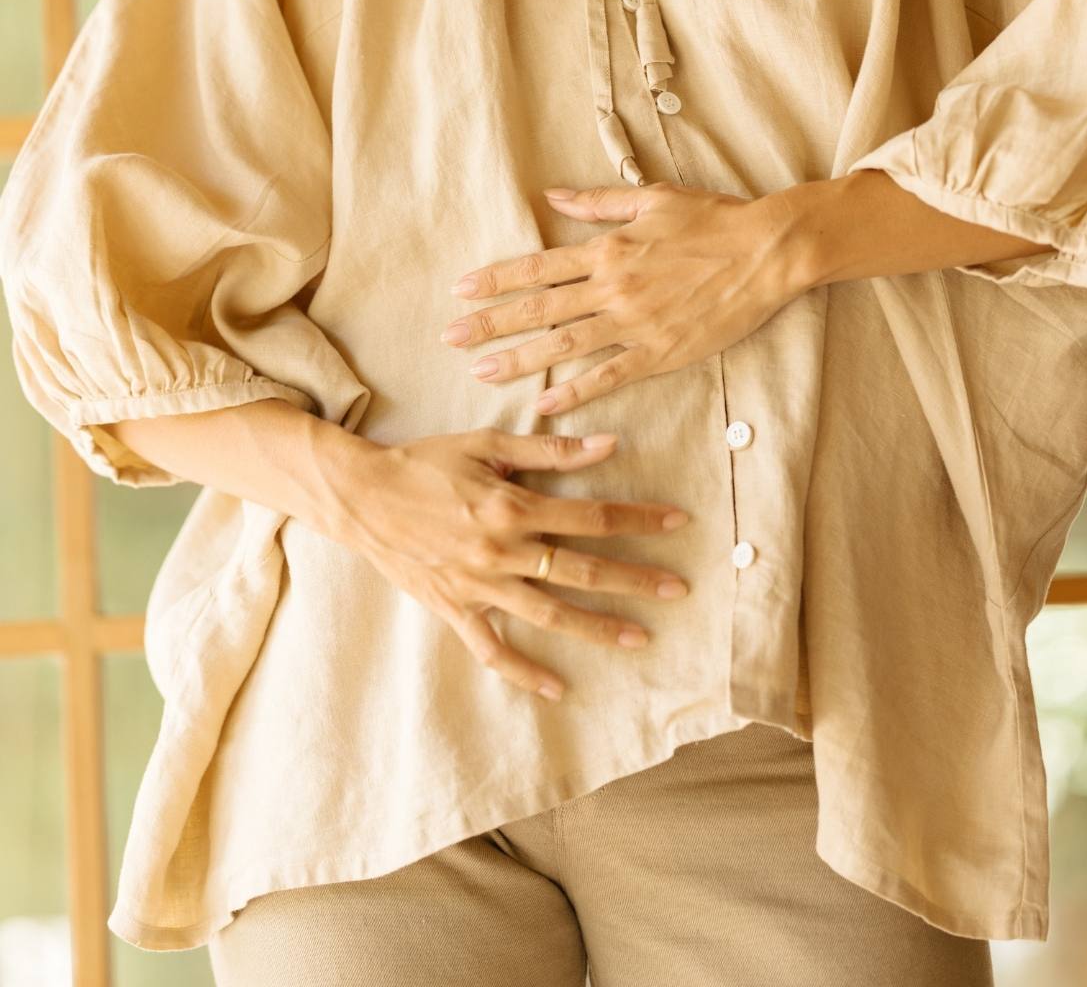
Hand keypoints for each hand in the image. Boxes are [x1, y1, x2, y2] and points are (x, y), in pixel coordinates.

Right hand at [344, 424, 691, 701]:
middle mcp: (501, 552)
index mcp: (511, 506)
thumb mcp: (487, 444)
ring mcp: (478, 586)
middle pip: (582, 571)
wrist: (362, 496)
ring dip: (597, 628)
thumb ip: (549, 451)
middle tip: (679, 589)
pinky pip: (493, 650)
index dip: (638, 520)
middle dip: (635, 580)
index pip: (591, 516)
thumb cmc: (426, 462)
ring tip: (639, 637)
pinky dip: (524, 673)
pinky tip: (557, 687)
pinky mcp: (454, 609)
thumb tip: (607, 444)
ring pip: (549, 615)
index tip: (678, 523)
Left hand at [441, 181, 795, 414]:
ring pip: (565, 345)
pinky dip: (575, 391)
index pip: (537, 267)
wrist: (766, 251)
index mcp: (608, 249)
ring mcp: (636, 323)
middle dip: (489, 324)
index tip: (461, 291)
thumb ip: (598, 202)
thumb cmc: (713, 218)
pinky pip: (609, 375)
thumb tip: (552, 194)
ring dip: (519, 359)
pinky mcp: (661, 352)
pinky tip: (544, 403)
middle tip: (449, 339)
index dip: (496, 280)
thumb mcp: (652, 197)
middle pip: (539, 309)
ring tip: (481, 372)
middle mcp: (613, 287)